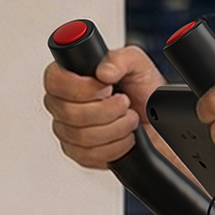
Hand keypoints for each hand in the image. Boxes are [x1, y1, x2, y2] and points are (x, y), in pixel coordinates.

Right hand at [43, 43, 161, 169]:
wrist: (159, 123)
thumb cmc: (144, 93)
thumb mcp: (138, 66)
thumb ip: (121, 60)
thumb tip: (104, 71)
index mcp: (69, 77)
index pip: (54, 81)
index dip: (81, 87)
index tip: (106, 88)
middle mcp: (62, 104)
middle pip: (68, 112)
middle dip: (107, 110)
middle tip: (124, 102)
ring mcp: (68, 131)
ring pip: (82, 136)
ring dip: (116, 127)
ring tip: (130, 118)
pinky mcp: (79, 154)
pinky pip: (91, 155)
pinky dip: (117, 146)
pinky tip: (126, 137)